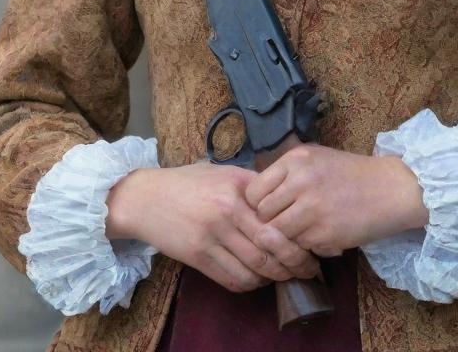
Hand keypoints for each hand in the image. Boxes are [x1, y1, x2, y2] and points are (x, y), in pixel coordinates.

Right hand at [106, 161, 319, 292]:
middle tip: (308, 270)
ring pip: (254, 268)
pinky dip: (250, 284)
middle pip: (270, 248)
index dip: (298, 236)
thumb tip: (285, 199)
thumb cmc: (188, 182)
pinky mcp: (197, 257)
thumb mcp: (222, 173)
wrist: (146, 198)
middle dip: (294, 264)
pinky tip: (257, 279)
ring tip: (284, 276)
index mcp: (237, 188)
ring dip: (273, 277)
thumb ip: (252, 186)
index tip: (311, 244)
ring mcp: (211, 237)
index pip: (277, 219)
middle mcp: (226, 212)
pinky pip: (232, 279)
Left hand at [244, 144, 428, 256]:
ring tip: (303, 231)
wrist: (390, 189)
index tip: (271, 209)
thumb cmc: (350, 174)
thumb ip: (286, 174)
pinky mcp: (324, 232)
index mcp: (295, 159)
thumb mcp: (315, 159)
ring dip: (287, 237)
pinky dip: (306, 246)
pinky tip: (320, 236)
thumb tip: (254, 199)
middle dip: (270, 222)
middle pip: (262, 214)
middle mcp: (300, 181)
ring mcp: (311, 208)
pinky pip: (299, 246)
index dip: (258, 204)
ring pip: (277, 234)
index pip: (253, 190)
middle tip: (286, 223)